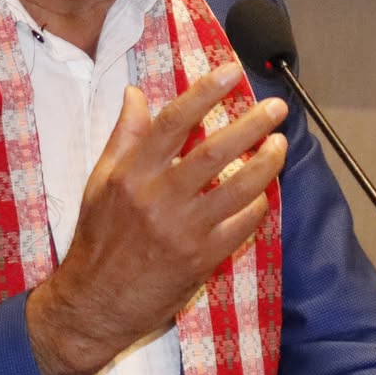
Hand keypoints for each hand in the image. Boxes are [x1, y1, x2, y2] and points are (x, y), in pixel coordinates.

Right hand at [25, 62, 287, 374]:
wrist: (95, 302)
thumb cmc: (98, 239)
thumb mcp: (99, 182)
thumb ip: (123, 137)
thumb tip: (135, 94)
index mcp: (131, 173)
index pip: (173, 121)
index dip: (205, 92)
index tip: (231, 72)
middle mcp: (158, 197)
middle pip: (215, 151)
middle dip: (252, 124)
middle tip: (276, 108)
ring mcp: (183, 230)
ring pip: (238, 188)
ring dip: (266, 163)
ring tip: (280, 145)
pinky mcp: (201, 258)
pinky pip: (242, 224)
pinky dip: (258, 204)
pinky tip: (265, 191)